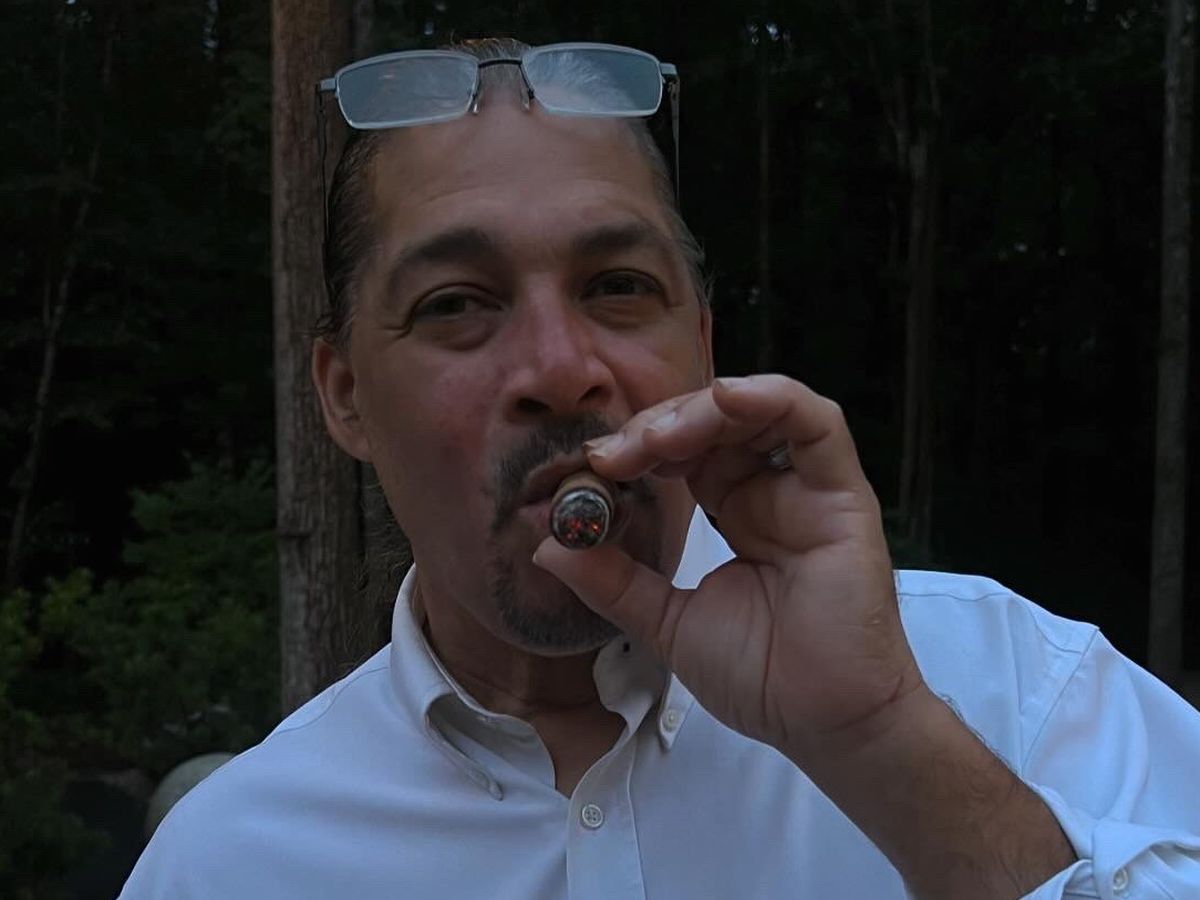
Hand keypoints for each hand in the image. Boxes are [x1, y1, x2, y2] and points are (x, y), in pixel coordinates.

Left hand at [532, 374, 925, 759]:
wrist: (822, 723)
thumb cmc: (762, 678)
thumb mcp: (666, 622)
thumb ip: (612, 582)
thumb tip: (549, 548)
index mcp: (737, 512)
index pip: (685, 452)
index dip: (639, 447)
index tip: (595, 466)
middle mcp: (771, 491)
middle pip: (715, 423)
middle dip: (658, 426)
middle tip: (613, 454)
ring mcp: (809, 490)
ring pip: (759, 410)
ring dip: (700, 411)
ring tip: (654, 439)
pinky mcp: (843, 494)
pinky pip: (816, 424)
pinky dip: (771, 398)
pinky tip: (724, 400)